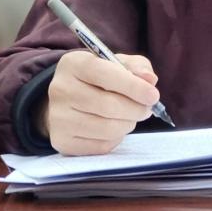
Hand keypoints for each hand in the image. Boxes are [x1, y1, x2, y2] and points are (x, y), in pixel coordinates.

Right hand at [40, 51, 160, 155]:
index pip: (105, 74)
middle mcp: (60, 89)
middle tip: (147, 109)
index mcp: (74, 64)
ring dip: (128, 124)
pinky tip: (115, 127)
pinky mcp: (62, 141)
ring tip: (131, 117)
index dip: (133, 87)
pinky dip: (116, 138)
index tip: (153, 95)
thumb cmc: (99, 78)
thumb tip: (149, 80)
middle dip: (135, 109)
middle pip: (108, 105)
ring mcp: (58, 118)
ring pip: (106, 128)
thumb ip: (137, 67)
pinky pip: (101, 146)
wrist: (68, 100)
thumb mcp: (117, 64)